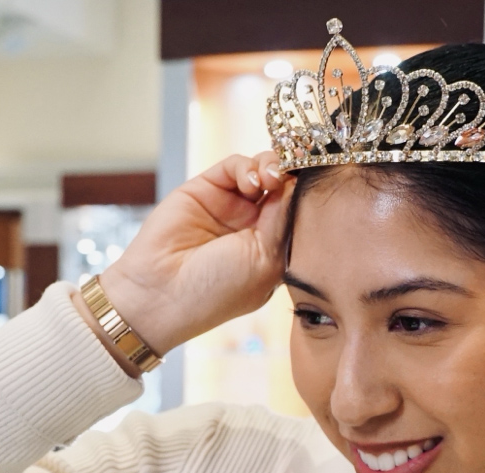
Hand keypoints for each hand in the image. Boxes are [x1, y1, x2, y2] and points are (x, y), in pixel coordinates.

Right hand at [98, 152, 290, 356]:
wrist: (162, 293)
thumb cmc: (217, 291)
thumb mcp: (265, 261)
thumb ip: (283, 220)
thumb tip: (298, 182)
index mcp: (272, 250)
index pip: (298, 213)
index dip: (309, 196)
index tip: (322, 185)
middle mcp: (253, 226)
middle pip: (283, 187)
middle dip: (293, 176)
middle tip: (296, 173)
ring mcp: (229, 206)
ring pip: (262, 170)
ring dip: (272, 167)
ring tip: (271, 177)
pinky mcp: (206, 189)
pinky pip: (234, 166)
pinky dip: (247, 166)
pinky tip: (251, 180)